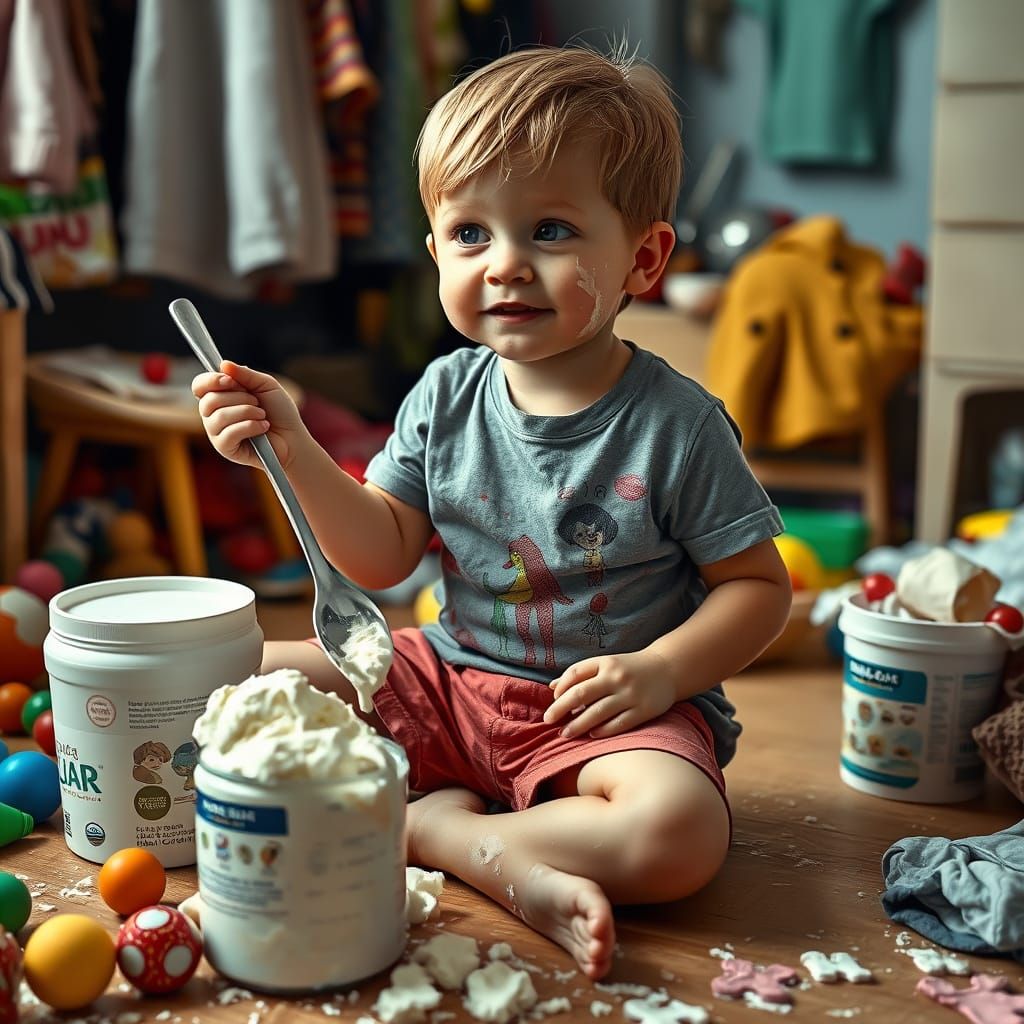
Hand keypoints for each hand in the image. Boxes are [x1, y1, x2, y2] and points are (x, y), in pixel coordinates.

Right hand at [192, 361, 306, 470]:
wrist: (293, 437)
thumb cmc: (280, 412)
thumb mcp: (266, 385)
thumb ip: (245, 374)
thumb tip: (223, 364)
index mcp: (220, 397)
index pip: (199, 386)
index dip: (210, 381)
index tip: (230, 381)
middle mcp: (213, 415)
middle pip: (208, 400)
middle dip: (238, 398)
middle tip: (257, 402)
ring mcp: (217, 433)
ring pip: (219, 417)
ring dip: (247, 412)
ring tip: (262, 415)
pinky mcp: (225, 448)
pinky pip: (229, 434)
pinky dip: (250, 427)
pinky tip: (263, 428)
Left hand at [543, 651, 677, 739]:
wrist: (668, 669)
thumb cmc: (630, 668)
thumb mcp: (606, 664)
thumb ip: (581, 674)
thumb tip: (552, 687)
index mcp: (605, 662)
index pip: (575, 673)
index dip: (561, 687)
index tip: (553, 700)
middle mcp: (616, 677)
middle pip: (581, 693)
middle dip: (561, 708)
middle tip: (548, 721)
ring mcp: (630, 694)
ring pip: (597, 712)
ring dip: (578, 724)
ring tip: (564, 734)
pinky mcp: (643, 710)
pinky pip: (619, 723)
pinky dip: (603, 731)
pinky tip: (591, 736)